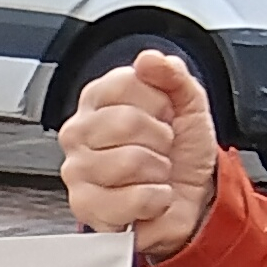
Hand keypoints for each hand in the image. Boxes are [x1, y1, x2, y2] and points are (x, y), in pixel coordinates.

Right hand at [57, 51, 221, 262]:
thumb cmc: (181, 153)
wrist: (189, 198)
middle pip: (126, 122)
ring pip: (129, 161)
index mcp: (98, 99)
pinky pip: (133, 198)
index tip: (164, 116)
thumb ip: (173, 75)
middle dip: (160, 139)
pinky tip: (148, 199)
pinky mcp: (84, 207)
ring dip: (158, 172)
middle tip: (159, 149)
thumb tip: (150, 60)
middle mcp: (79, 132)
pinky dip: (155, 201)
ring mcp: (77, 170)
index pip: (127, 82)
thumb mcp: (189, 104)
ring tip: (153, 174)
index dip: (160, 102)